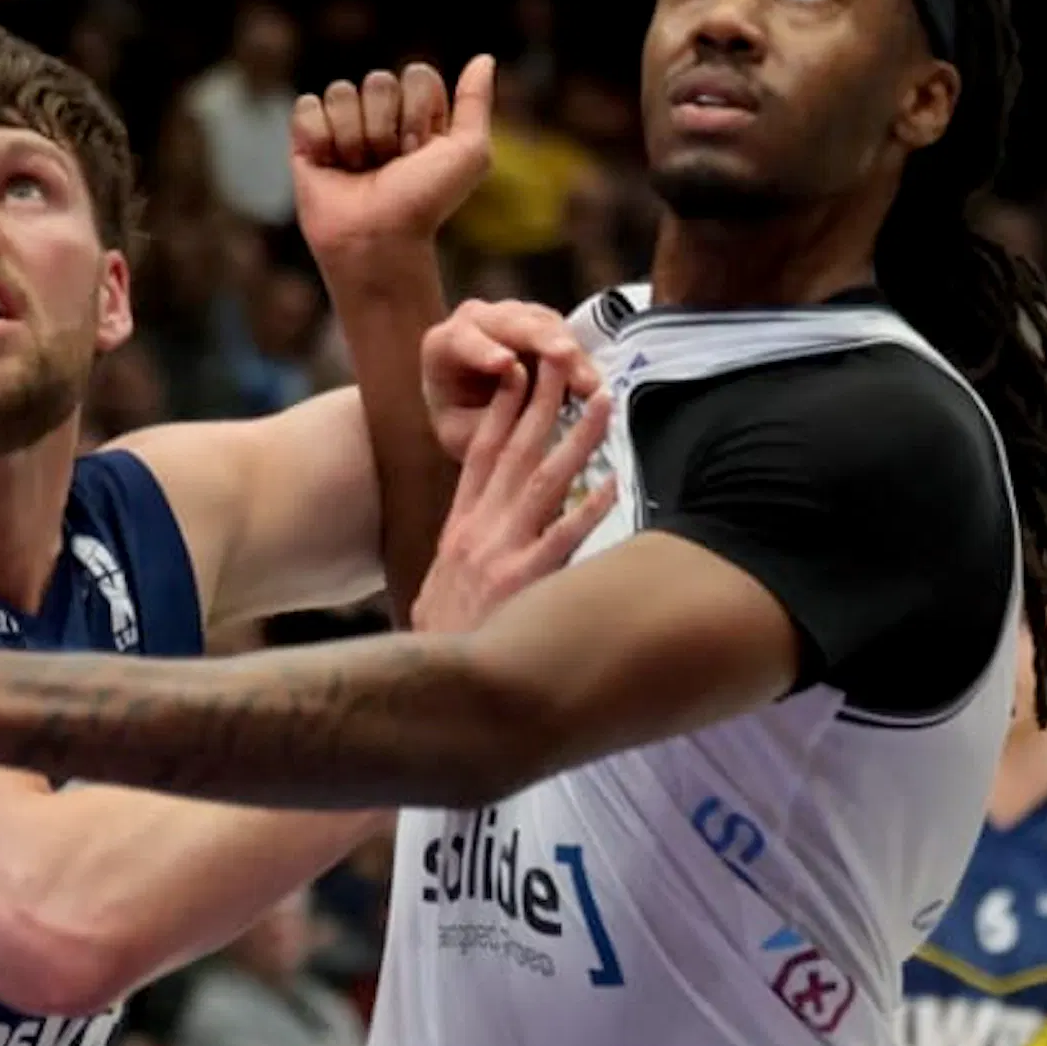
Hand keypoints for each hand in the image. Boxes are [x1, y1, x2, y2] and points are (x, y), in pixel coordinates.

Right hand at [291, 56, 497, 253]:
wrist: (376, 239)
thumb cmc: (425, 202)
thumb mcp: (469, 153)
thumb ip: (476, 102)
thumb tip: (484, 58)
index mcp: (420, 112)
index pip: (417, 75)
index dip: (418, 113)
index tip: (419, 152)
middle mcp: (382, 113)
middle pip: (378, 81)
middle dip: (384, 128)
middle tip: (387, 165)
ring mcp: (343, 123)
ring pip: (341, 92)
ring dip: (353, 138)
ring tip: (358, 170)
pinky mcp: (307, 137)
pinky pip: (307, 106)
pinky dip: (318, 137)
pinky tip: (328, 164)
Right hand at [408, 359, 617, 636]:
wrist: (434, 683)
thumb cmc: (443, 641)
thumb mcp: (437, 589)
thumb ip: (460, 560)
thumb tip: (469, 549)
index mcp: (460, 528)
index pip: (480, 455)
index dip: (500, 411)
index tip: (519, 373)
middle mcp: (479, 530)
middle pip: (513, 452)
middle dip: (539, 403)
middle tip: (563, 362)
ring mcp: (503, 553)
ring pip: (544, 481)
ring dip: (575, 439)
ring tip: (602, 404)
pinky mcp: (526, 582)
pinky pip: (563, 537)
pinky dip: (587, 509)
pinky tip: (612, 484)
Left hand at [419, 300, 600, 460]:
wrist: (476, 414)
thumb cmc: (462, 424)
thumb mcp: (462, 433)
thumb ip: (486, 416)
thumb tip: (521, 390)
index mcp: (443, 345)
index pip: (462, 340)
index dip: (484, 350)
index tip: (506, 364)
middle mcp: (475, 319)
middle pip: (511, 321)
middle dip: (541, 340)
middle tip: (566, 357)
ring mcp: (511, 315)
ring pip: (544, 324)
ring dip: (570, 353)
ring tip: (590, 384)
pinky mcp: (541, 322)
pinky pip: (565, 333)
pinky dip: (581, 358)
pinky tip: (595, 384)